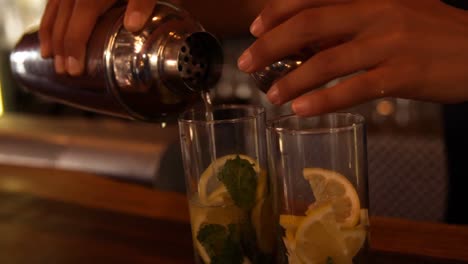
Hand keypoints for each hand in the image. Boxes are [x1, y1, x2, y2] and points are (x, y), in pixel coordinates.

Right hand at [39, 0, 158, 75]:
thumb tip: (133, 25)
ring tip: (48, 55)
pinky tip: (52, 26)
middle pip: (62, 19)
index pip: (79, 23)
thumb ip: (141, 1)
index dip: (74, 47)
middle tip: (63, 71)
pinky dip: (51, 14)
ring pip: (54, 8)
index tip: (73, 69)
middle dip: (61, 47)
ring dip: (50, 33)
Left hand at [238, 0, 467, 115]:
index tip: (255, 28)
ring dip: (292, 80)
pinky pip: (354, 89)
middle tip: (247, 64)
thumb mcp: (392, 12)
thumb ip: (351, 22)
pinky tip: (301, 109)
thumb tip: (306, 43)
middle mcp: (376, 12)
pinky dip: (323, 100)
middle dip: (270, 45)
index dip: (278, 12)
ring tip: (271, 96)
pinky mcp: (402, 74)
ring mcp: (390, 44)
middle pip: (309, 26)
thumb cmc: (430, 32)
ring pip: (326, 61)